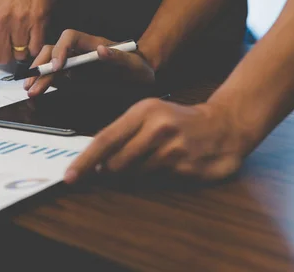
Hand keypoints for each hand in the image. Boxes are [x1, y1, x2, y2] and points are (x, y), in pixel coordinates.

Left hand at [0, 0, 72, 90]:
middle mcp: (2, 21)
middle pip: (4, 57)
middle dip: (10, 54)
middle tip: (16, 40)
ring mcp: (20, 22)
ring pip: (21, 54)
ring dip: (25, 48)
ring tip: (27, 30)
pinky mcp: (37, 22)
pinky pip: (36, 48)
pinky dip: (37, 45)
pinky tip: (37, 30)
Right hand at [24, 29, 154, 96]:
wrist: (140, 77)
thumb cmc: (137, 66)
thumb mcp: (133, 63)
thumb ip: (117, 56)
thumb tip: (101, 51)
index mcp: (91, 43)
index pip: (69, 37)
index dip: (60, 49)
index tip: (58, 66)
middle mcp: (79, 51)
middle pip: (53, 51)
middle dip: (41, 66)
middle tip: (32, 83)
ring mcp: (74, 64)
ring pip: (50, 64)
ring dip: (39, 76)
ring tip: (30, 90)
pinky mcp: (74, 77)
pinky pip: (56, 77)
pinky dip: (46, 83)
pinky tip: (38, 90)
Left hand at [64, 99, 248, 182]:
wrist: (223, 125)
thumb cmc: (178, 121)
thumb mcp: (150, 115)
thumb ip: (123, 134)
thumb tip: (94, 160)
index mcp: (143, 111)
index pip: (105, 139)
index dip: (85, 161)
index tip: (70, 176)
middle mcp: (157, 128)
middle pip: (116, 162)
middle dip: (108, 171)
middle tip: (110, 170)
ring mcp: (173, 149)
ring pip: (134, 175)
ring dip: (132, 175)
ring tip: (148, 160)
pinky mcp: (185, 167)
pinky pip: (155, 181)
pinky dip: (154, 178)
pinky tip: (167, 165)